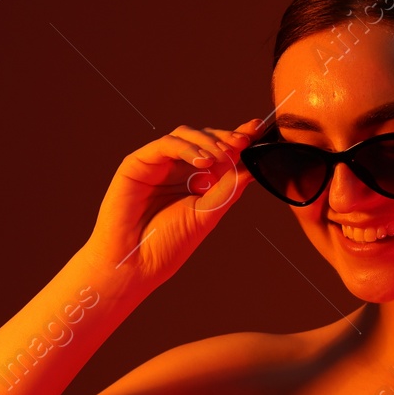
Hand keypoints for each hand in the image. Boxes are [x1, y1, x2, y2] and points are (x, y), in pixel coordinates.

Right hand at [84, 117, 268, 286]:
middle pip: (205, 138)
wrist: (134, 265)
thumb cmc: (167, 245)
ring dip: (209, 141)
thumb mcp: (206, 214)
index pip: (220, 152)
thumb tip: (252, 166)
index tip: (259, 130)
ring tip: (223, 155)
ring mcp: (158, 164)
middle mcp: (178, 169)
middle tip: (244, 140)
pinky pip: (165, 145)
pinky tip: (203, 160)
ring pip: (186, 135)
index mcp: (196, 181)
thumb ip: (227, 189)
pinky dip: (186, 148)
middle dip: (227, 136)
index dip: (238, 139)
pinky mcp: (138, 163)